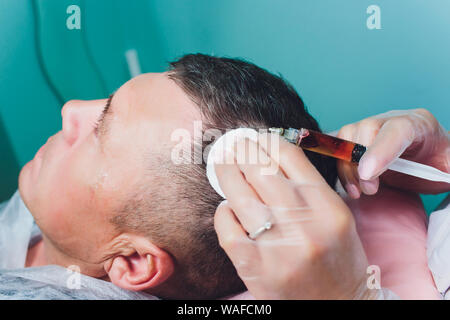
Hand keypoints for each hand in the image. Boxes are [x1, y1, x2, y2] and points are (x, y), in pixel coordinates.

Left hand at [213, 134, 374, 298]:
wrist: (338, 305)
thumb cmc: (336, 258)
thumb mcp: (335, 215)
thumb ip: (308, 186)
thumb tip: (268, 155)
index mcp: (328, 206)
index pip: (289, 156)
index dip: (266, 140)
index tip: (256, 138)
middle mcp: (305, 224)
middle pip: (261, 170)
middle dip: (242, 151)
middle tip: (234, 146)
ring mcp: (279, 247)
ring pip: (240, 196)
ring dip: (226, 174)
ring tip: (223, 165)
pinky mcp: (256, 268)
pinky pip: (228, 229)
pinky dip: (223, 213)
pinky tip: (227, 208)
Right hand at [337, 108, 448, 197]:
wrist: (431, 163)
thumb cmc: (442, 165)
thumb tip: (447, 174)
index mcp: (420, 124)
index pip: (397, 128)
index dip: (380, 149)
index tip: (368, 174)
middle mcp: (391, 120)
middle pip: (366, 129)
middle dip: (361, 162)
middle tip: (370, 189)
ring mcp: (372, 129)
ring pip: (347, 137)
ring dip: (347, 167)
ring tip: (360, 191)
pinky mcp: (357, 141)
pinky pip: (340, 150)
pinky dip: (341, 169)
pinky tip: (352, 188)